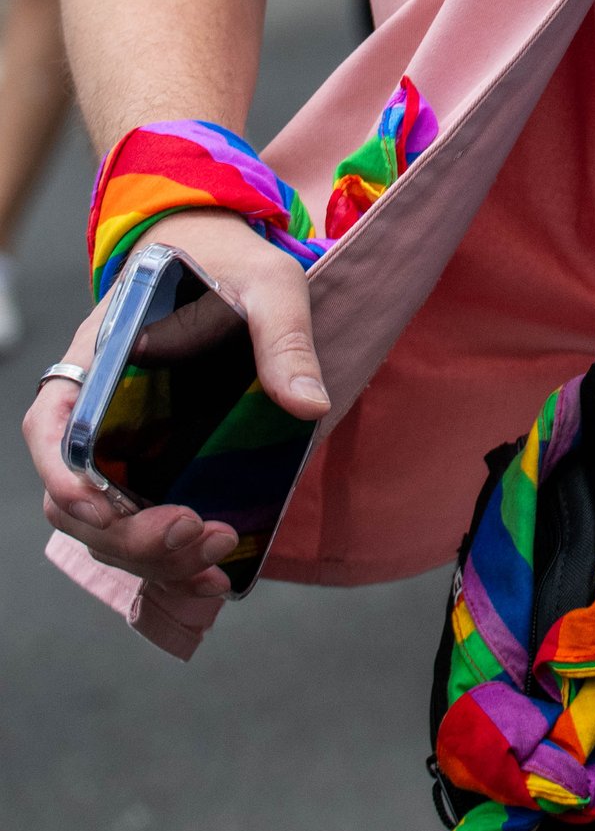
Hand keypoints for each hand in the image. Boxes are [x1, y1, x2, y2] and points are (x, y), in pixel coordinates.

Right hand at [23, 209, 328, 655]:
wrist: (221, 256)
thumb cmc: (231, 262)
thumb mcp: (267, 282)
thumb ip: (284, 335)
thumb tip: (309, 405)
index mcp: (97, 361)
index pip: (49, 429)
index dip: (65, 479)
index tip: (109, 511)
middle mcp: (93, 413)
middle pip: (76, 499)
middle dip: (128, 536)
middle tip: (196, 536)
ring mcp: (119, 448)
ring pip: (104, 528)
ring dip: (150, 559)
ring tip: (215, 558)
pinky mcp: (152, 470)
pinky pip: (140, 528)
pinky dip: (167, 562)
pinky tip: (213, 574)